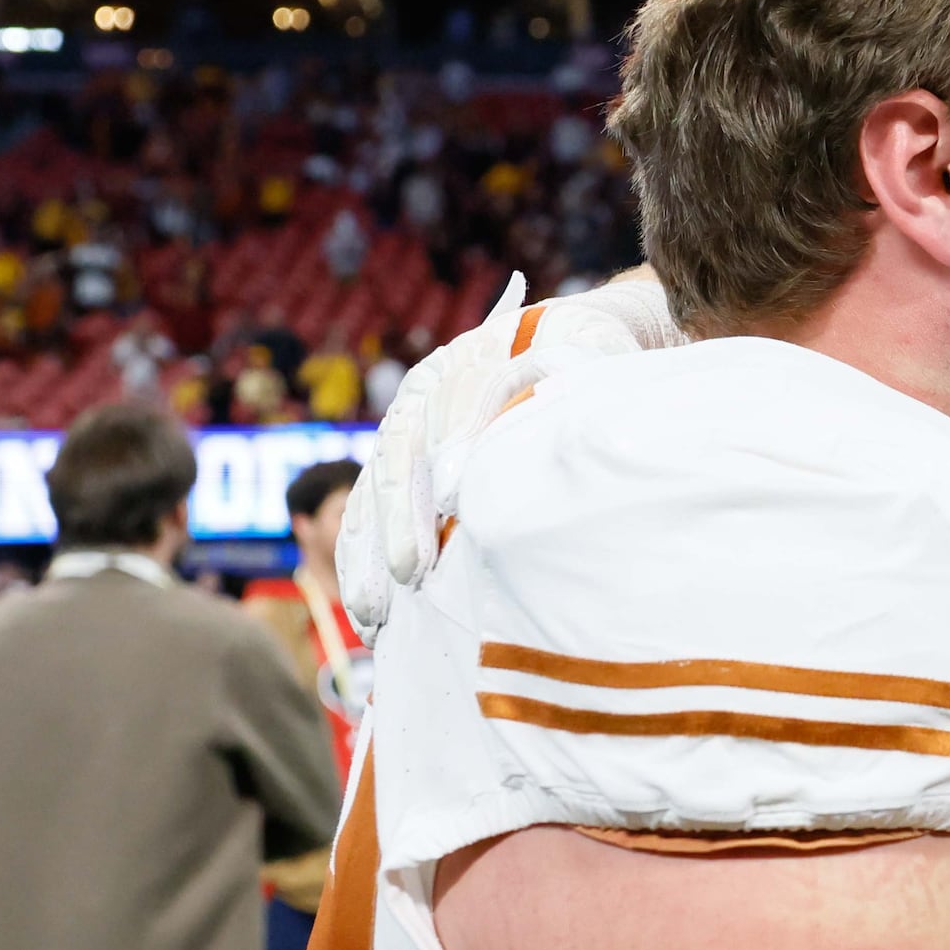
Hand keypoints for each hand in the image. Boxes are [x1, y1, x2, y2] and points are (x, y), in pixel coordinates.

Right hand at [337, 270, 682, 632]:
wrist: (569, 339)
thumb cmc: (586, 358)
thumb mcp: (585, 360)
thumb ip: (552, 395)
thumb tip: (493, 467)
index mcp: (474, 358)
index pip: (456, 400)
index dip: (451, 448)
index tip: (452, 501)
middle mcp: (428, 391)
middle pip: (402, 451)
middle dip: (400, 517)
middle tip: (408, 573)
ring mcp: (408, 426)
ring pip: (374, 488)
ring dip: (369, 551)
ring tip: (374, 611)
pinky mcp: (401, 464)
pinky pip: (367, 511)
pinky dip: (363, 559)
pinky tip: (370, 611)